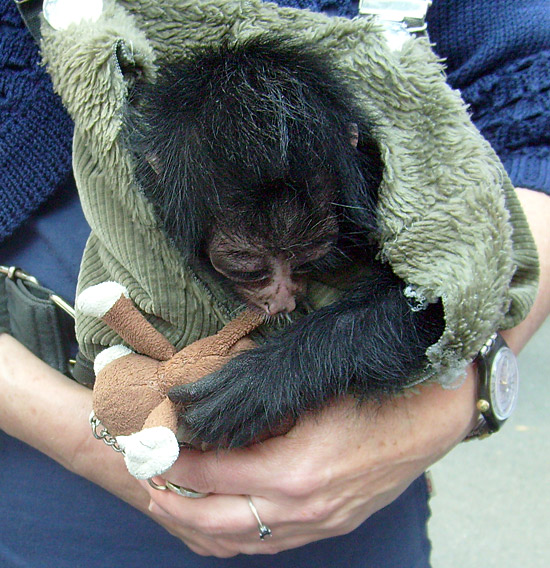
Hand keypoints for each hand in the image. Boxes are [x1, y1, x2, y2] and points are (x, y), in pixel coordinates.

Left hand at [144, 366, 477, 556]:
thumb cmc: (370, 401)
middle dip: (176, 506)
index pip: (214, 476)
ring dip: (202, 527)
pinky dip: (238, 538)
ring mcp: (316, 526)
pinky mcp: (329, 528)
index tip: (155, 452)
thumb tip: (214, 408)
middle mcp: (301, 510)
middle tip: (150, 486)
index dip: (178, 466)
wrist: (426, 424)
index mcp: (293, 472)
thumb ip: (261, 410)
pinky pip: (270, 545)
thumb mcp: (311, 397)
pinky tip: (224, 522)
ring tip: (177, 506)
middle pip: (217, 521)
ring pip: (242, 542)